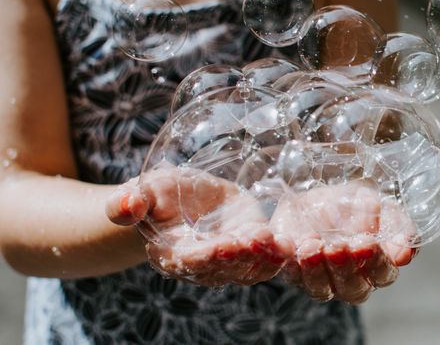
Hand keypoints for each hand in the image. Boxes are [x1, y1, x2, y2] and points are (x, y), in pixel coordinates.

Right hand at [106, 166, 292, 286]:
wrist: (181, 199)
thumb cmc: (158, 196)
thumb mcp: (144, 191)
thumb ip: (129, 202)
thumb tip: (121, 206)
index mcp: (174, 255)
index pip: (191, 261)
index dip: (206, 256)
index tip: (221, 244)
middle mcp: (204, 265)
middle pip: (224, 269)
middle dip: (241, 257)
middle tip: (255, 240)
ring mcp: (231, 260)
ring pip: (250, 269)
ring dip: (265, 258)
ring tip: (276, 241)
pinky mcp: (252, 247)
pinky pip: (269, 258)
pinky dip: (282, 253)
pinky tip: (295, 242)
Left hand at [270, 180, 417, 303]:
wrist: (316, 193)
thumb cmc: (353, 204)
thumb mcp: (379, 206)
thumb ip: (397, 227)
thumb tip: (406, 254)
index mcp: (376, 266)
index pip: (383, 274)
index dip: (377, 262)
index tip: (367, 242)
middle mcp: (349, 280)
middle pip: (353, 288)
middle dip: (345, 267)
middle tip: (339, 246)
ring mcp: (319, 279)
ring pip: (320, 288)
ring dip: (315, 269)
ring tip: (312, 246)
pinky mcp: (292, 271)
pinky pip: (287, 273)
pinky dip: (285, 258)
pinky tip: (286, 242)